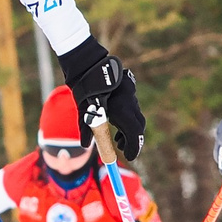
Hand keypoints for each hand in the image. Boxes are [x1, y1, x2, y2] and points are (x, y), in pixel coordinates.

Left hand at [61, 39, 145, 158]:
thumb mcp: (84, 110)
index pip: (134, 133)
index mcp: (121, 109)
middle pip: (138, 126)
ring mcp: (130, 94)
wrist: (88, 63)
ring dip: (129, 129)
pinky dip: (127, 118)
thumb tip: (85, 145)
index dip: (134, 148)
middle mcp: (129, 101)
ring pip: (135, 116)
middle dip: (133, 140)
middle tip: (123, 150)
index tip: (130, 158)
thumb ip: (86, 128)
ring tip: (117, 138)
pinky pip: (132, 107)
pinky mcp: (128, 89)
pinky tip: (116, 121)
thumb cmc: (85, 88)